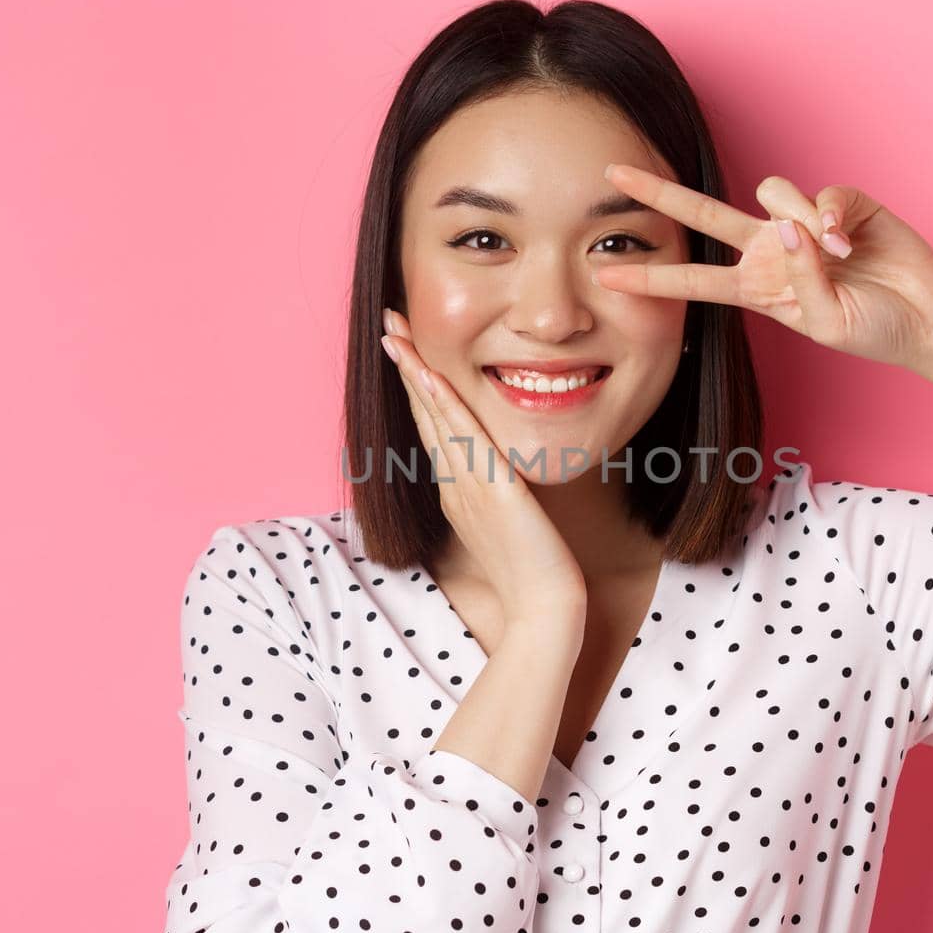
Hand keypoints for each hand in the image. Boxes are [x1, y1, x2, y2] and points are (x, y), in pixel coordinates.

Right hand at [380, 310, 588, 627]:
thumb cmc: (533, 574)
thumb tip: (500, 478)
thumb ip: (498, 497)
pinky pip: (461, 436)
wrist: (544, 608)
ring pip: (434, 417)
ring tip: (395, 331)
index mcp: (457, 490)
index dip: (416, 386)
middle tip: (388, 324)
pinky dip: (441, 402)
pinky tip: (427, 372)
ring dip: (413, 371)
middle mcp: (454, 483)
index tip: (406, 349)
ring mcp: (467, 485)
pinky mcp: (490, 489)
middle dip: (406, 366)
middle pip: (423, 413)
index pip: (432, 426)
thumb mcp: (509, 525)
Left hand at [593, 164, 932, 369]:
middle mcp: (772, 250)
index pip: (694, 278)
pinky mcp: (842, 201)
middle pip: (704, 214)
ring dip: (803, 221)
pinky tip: (853, 240)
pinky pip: (822, 192)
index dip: (651, 275)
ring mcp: (804, 223)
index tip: (604, 275)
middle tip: (613, 173)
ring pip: (774, 194)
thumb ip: (801, 278)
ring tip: (839, 255)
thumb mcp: (826, 322)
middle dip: (658, 194)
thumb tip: (790, 226)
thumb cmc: (874, 328)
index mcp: (757, 287)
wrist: (926, 316)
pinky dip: (835, 214)